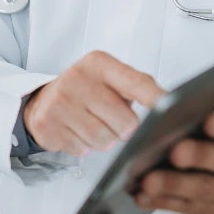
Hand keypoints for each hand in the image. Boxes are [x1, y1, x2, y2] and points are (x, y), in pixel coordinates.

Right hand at [24, 51, 164, 155]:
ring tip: (92, 125)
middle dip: (123, 129)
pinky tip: (75, 131)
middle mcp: (77, 78)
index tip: (170, 109)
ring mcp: (60, 101)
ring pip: (104, 140)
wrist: (42, 100)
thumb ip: (139, 87)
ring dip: (104, 140)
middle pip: (125, 122)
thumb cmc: (86, 91)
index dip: (156, 99)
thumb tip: (168, 104)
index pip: (137, 83)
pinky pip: (82, 150)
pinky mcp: (47, 124)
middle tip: (111, 120)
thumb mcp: (110, 78)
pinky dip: (83, 146)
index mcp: (99, 63)